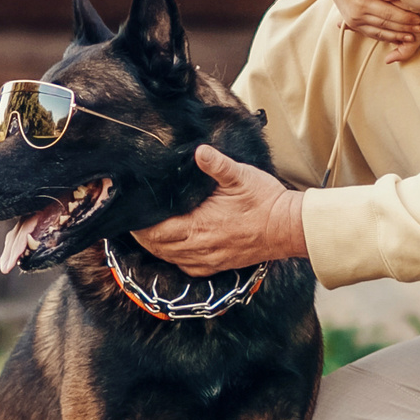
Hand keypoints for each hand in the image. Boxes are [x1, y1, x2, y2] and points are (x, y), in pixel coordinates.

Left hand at [132, 147, 304, 275]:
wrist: (288, 228)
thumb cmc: (265, 201)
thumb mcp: (240, 176)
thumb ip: (216, 165)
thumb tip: (199, 151)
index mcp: (199, 225)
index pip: (156, 232)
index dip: (140, 226)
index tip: (131, 214)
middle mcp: (200, 247)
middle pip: (158, 247)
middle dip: (143, 236)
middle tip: (134, 222)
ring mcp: (208, 259)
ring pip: (169, 258)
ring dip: (156, 248)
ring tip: (147, 234)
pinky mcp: (217, 266)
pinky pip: (186, 268)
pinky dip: (173, 259)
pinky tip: (172, 249)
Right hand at [323, 0, 419, 62]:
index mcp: (361, 4)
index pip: (388, 14)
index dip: (404, 18)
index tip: (419, 19)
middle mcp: (356, 16)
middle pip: (386, 25)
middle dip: (404, 28)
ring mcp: (353, 22)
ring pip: (379, 33)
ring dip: (397, 36)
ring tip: (412, 38)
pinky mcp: (352, 25)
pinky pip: (372, 34)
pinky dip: (385, 37)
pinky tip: (397, 39)